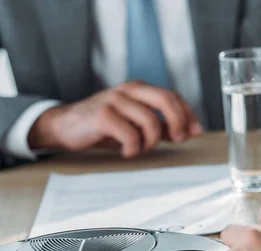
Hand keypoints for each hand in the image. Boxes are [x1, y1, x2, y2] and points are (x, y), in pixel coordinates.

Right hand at [28, 81, 202, 156]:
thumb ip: (158, 125)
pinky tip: (126, 152)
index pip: (172, 96)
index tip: (195, 132)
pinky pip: (130, 134)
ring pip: (150, 121)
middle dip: (178, 122)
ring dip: (150, 141)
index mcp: (138, 89)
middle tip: (178, 140)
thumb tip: (188, 132)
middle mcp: (128, 90)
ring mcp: (114, 101)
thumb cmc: (101, 126)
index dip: (187, 114)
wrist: (65, 126)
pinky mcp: (102, 116)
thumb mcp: (133, 123)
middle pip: (166, 100)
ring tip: (139, 148)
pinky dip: (133, 148)